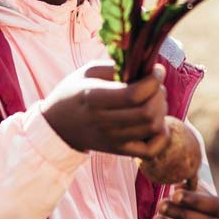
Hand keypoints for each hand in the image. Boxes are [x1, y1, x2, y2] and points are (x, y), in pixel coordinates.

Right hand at [42, 62, 168, 157]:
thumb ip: (115, 67)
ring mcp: (112, 139)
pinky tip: (155, 122)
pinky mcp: (119, 151)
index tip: (157, 70)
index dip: (153, 81)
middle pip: (147, 112)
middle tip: (156, 85)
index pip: (133, 94)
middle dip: (159, 94)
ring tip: (154, 100)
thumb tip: (146, 67)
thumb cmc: (75, 92)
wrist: (57, 126)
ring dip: (161, 110)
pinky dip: (161, 136)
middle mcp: (103, 121)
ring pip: (152, 128)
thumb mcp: (88, 71)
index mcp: (93, 97)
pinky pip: (151, 150)